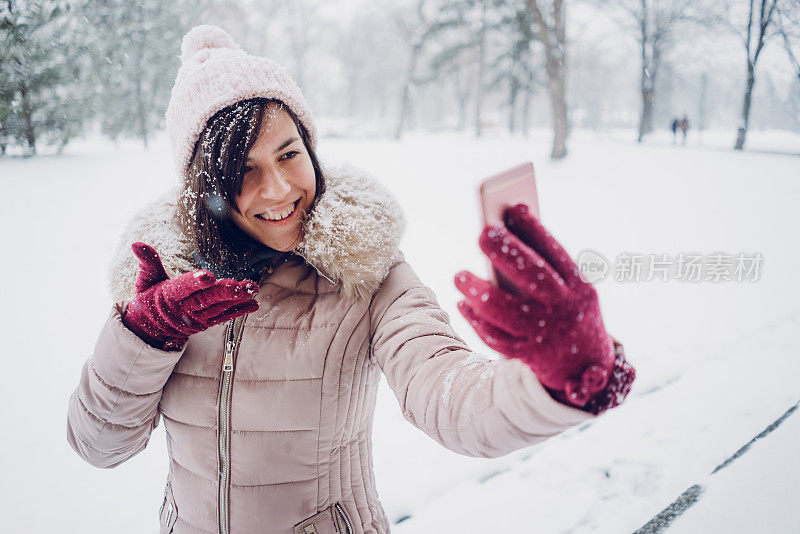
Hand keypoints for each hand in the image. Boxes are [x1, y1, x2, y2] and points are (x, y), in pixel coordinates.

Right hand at [121, 242, 259, 350]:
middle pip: (206, 299)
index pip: (183, 288)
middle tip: (241, 285)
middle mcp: (184, 308)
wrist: (150, 330)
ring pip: (218, 308)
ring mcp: (197, 318)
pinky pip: (224, 317)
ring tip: (252, 289)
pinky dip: (239, 311)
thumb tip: (136, 244)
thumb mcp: (145, 280)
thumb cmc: (149, 298)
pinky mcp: (206, 323)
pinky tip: (254, 304)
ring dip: (237, 300)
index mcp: (169, 295)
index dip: (196, 282)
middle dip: (224, 291)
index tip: (209, 276)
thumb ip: (148, 262)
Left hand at [454, 204, 633, 411]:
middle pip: (534, 278)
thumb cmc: (569, 313)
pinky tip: (463, 304)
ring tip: (459, 275)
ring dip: (479, 292)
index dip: (536, 230)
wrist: (588, 370)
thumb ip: (545, 262)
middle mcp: (565, 311)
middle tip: (482, 233)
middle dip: (507, 253)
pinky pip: (496, 338)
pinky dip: (476, 320)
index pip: (557, 254)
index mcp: (580, 289)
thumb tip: (510, 225)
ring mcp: (546, 336)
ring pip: (507, 312)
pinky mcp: (528, 356)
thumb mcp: (571, 289)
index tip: (513, 207)